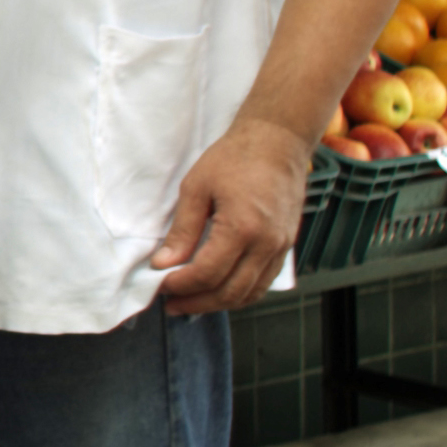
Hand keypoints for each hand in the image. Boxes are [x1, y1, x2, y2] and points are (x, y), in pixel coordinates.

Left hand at [150, 117, 311, 314]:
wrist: (277, 143)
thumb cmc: (235, 158)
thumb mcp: (197, 188)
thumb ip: (182, 230)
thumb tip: (164, 262)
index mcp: (242, 228)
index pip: (207, 273)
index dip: (181, 285)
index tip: (160, 284)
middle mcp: (266, 244)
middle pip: (230, 292)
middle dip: (197, 302)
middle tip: (172, 304)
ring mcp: (280, 248)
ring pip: (250, 293)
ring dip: (219, 303)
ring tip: (192, 301)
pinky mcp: (286, 246)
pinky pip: (264, 282)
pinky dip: (241, 293)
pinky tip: (219, 289)